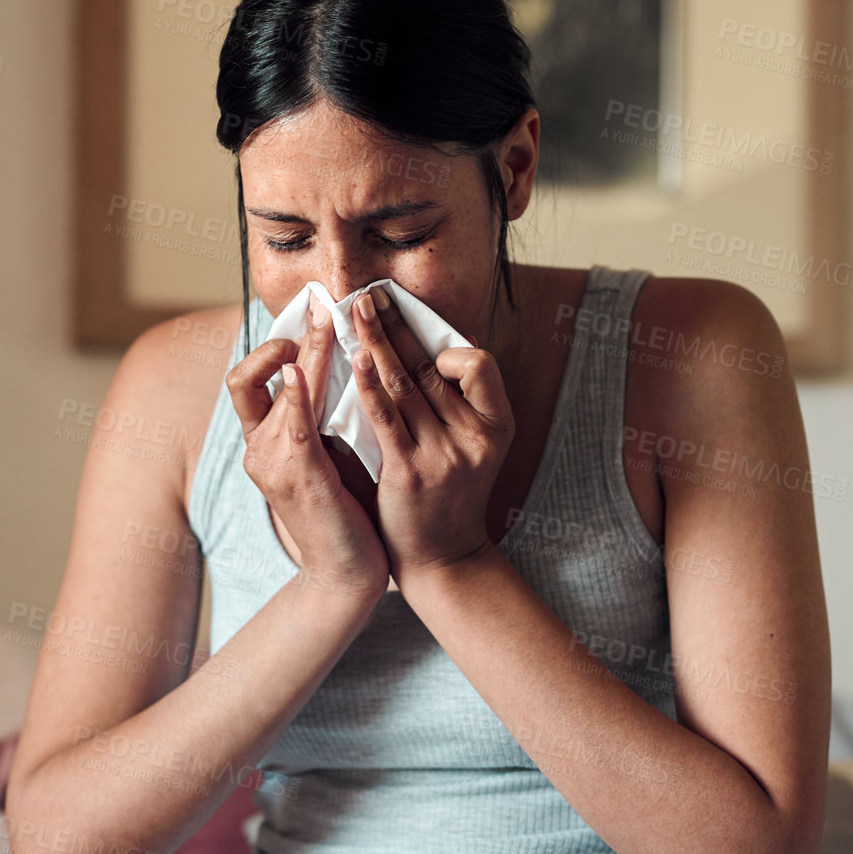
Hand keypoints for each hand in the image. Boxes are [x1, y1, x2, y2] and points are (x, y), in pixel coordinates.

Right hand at [225, 294, 389, 601]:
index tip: (314, 317)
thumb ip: (324, 417)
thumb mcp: (331, 454)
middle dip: (292, 334)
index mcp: (265, 443)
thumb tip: (343, 368)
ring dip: (307, 352)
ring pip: (280, 390)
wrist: (348, 574)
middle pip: (257, 373)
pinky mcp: (298, 477)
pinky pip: (292, 423)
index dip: (274, 343)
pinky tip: (304, 368)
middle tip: (323, 301)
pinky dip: (296, 392)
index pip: (251, 378)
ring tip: (331, 321)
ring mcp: (272, 464)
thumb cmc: (347, 513)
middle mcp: (259, 449)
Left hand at [348, 286, 514, 583]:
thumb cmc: (450, 497)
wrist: (441, 560)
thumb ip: (464, 401)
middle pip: (432, 367)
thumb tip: (449, 342)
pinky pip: (387, 418)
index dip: (448, 344)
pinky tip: (356, 358)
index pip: (479, 364)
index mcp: (496, 425)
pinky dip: (370, 384)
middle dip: (399, 325)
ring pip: (406, 384)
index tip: (417, 329)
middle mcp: (475, 437)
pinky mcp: (410, 472)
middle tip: (371, 293)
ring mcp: (444, 455)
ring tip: (356, 310)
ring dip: (377, 341)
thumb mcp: (474, 447)